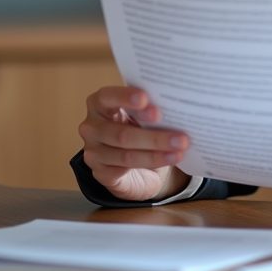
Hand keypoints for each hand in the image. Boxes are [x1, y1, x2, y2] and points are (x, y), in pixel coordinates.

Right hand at [79, 86, 190, 201]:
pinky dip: (152, 163)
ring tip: (180, 149)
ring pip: (126, 155)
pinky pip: (126, 170)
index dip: (124, 97)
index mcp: (99, 104)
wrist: (136, 165)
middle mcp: (91, 127)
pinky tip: (170, 159)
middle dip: (153, 136)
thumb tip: (173, 107)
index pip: (106, 97)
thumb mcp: (142, 116)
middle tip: (180, 136)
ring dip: (157, 153)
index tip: (146, 98)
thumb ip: (148, 110)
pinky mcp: (100, 173)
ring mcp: (93, 152)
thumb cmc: (139, 129)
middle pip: (121, 133)